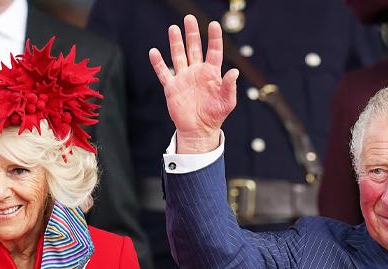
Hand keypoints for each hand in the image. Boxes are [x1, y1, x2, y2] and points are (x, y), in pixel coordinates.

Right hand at [148, 16, 238, 152]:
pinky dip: (158, 63)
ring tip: (173, 28)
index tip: (214, 25)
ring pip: (178, 56)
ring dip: (176, 42)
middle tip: (189, 18)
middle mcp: (197, 72)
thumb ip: (230, 86)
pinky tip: (154, 52)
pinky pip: (163, 73)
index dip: (214, 38)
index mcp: (212, 73)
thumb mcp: (227, 102)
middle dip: (192, 33)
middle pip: (194, 48)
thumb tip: (234, 72)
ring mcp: (183, 78)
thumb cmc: (215, 115)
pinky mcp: (171, 87)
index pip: (214, 51)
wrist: (199, 130)